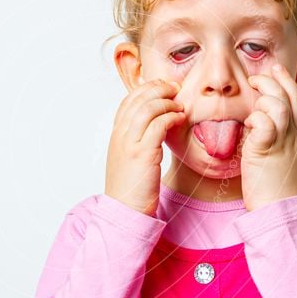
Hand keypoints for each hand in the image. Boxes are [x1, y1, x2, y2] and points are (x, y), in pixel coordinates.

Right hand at [105, 79, 184, 216]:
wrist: (124, 210)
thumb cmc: (131, 187)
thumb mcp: (129, 158)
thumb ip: (137, 140)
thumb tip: (155, 125)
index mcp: (116, 135)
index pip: (128, 100)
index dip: (146, 88)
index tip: (164, 87)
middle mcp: (120, 135)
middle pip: (137, 99)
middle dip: (158, 89)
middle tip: (175, 88)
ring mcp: (129, 144)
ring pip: (147, 108)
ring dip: (166, 102)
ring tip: (180, 105)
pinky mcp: (142, 154)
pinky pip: (157, 125)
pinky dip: (170, 117)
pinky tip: (180, 118)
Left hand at [240, 63, 296, 211]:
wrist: (280, 209)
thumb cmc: (277, 187)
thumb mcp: (281, 155)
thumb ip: (274, 137)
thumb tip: (258, 123)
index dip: (286, 81)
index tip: (276, 68)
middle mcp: (293, 136)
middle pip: (289, 97)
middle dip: (272, 81)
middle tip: (254, 78)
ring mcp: (281, 142)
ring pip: (278, 106)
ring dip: (263, 100)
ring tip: (251, 107)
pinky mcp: (266, 151)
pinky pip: (264, 124)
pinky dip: (255, 119)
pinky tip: (248, 127)